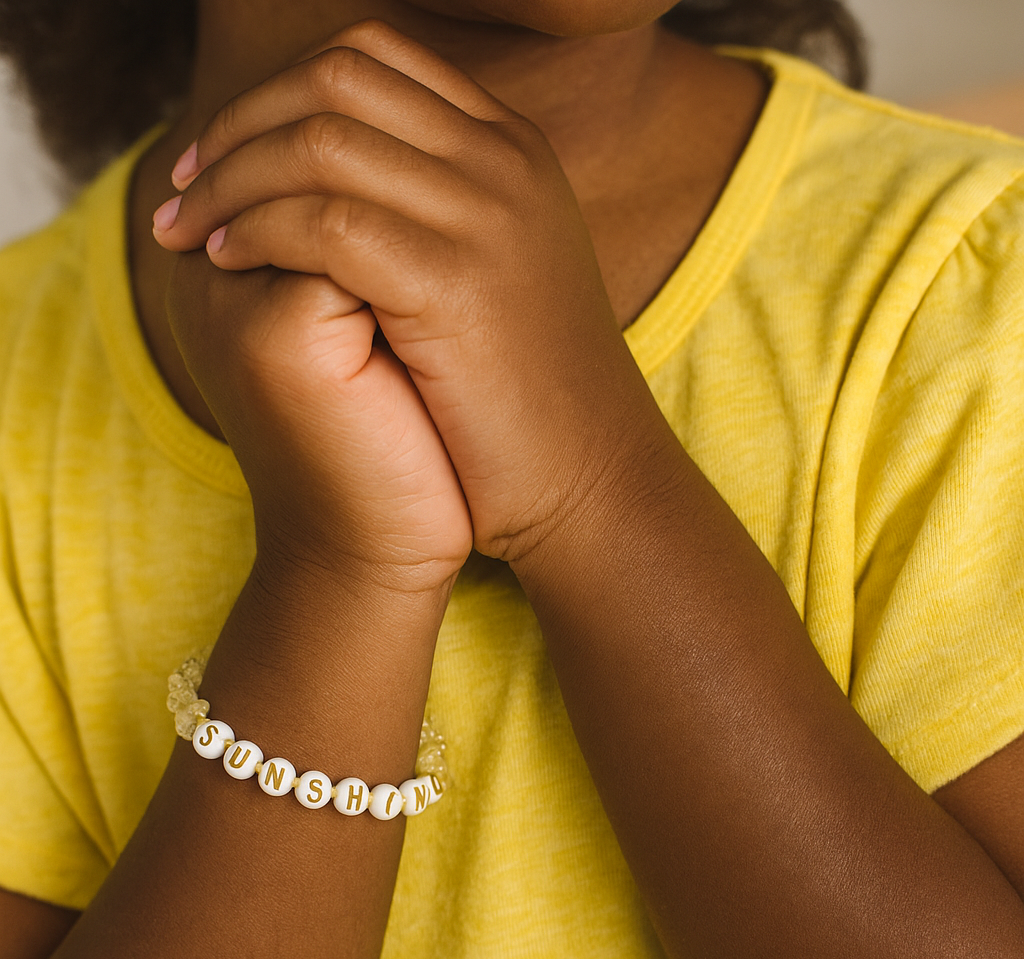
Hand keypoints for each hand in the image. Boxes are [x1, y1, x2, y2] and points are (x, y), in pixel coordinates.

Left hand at [154, 20, 669, 562]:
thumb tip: (341, 174)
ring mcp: (487, 217)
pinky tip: (228, 263)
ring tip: (190, 231)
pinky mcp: (457, 284)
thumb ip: (435, 206)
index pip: (373, 56)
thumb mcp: (496, 271)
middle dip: (241, 122)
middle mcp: (505, 164)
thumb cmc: (526, 393)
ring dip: (232, 178)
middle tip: (188, 185)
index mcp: (512, 150)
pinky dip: (258, 231)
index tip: (226, 152)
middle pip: (337, 77)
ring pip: (320, 140)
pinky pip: (325, 222)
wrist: (588, 479)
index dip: (279, 90)